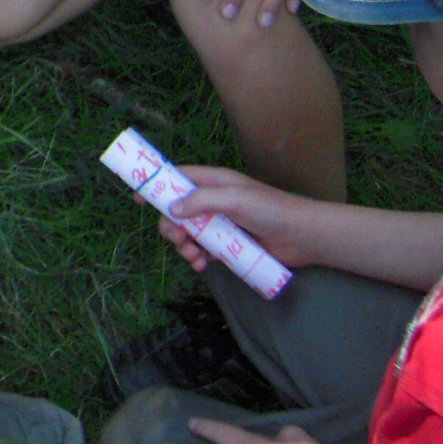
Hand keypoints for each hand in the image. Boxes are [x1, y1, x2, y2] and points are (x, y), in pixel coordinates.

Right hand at [151, 165, 319, 273]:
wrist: (304, 236)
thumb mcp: (234, 199)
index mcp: (215, 182)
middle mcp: (215, 201)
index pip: (178, 178)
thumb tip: (172, 210)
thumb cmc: (271, 210)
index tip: (138, 198)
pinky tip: (202, 265)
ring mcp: (222, 224)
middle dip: (171, 226)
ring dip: (184, 246)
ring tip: (193, 257)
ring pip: (189, 233)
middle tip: (178, 239)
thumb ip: (201, 201)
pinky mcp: (230, 244)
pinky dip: (198, 258)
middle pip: (178, 211)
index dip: (157, 185)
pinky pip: (204, 250)